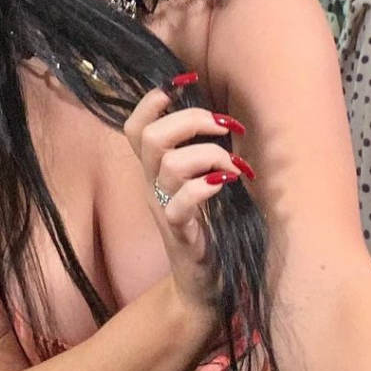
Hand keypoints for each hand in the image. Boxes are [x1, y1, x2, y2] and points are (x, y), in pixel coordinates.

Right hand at [123, 73, 254, 317]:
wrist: (203, 286)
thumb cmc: (208, 227)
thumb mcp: (196, 182)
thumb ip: (197, 150)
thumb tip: (217, 113)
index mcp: (154, 170)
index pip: (135, 127)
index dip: (152, 100)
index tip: (186, 84)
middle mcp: (151, 186)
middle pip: (150, 137)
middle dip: (191, 120)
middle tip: (225, 126)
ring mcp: (163, 210)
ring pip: (169, 165)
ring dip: (209, 155)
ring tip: (235, 167)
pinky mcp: (180, 234)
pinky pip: (181, 203)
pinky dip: (204, 187)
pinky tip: (225, 184)